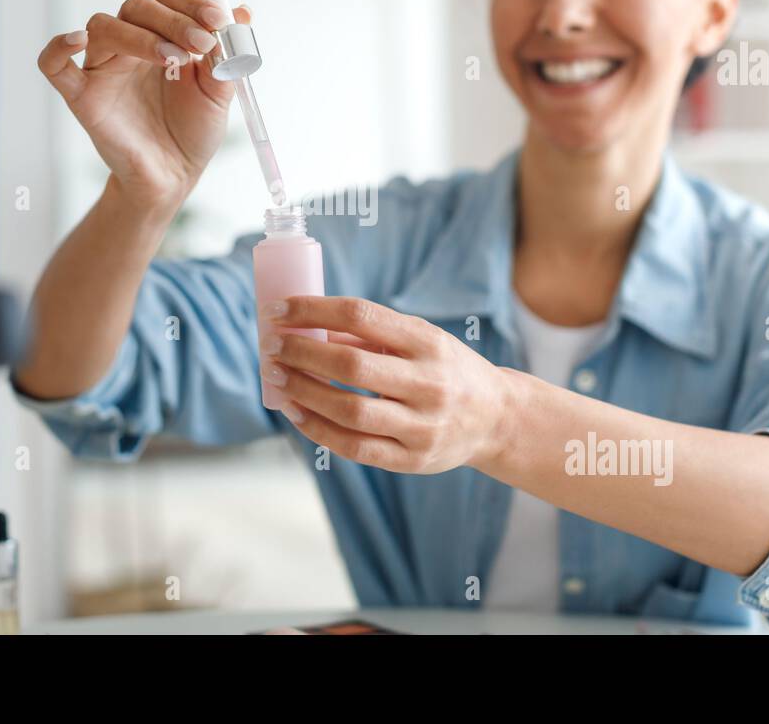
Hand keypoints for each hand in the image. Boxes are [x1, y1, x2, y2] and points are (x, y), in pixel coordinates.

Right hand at [36, 0, 252, 217]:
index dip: (191, 4)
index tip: (218, 20)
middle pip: (136, 7)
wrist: (175, 175)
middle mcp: (129, 46)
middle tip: (202, 44)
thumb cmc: (193, 130)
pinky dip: (58, 47)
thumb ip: (226, 54)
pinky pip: (54, 65)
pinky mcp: (82, 97)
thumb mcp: (218, 92)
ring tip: (173, 58)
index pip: (167, 0)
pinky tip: (77, 39)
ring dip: (138, 36)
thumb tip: (243, 11)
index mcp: (162, 36)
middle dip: (173, 20)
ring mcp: (103, 69)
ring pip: (103, 27)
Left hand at [258, 296, 521, 473]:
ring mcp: (421, 425)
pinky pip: (354, 447)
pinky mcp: (412, 459)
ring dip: (303, 392)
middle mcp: (428, 383)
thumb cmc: (446, 370)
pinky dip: (317, 429)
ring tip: (278, 379)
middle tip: (272, 347)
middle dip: (301, 353)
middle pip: (350, 364)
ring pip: (348, 410)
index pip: (361, 315)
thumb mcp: (422, 339)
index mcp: (428, 342)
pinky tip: (296, 413)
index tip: (279, 310)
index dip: (313, 310)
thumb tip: (307, 327)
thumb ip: (372, 334)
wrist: (496, 419)